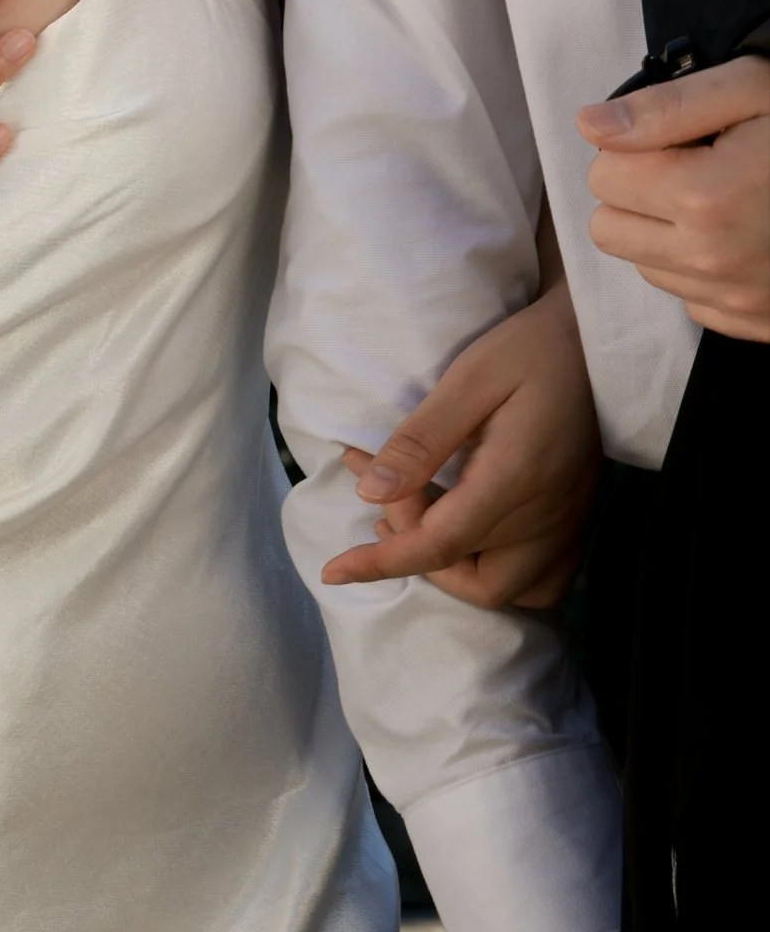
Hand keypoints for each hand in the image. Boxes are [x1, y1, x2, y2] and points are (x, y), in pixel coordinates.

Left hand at [320, 276, 599, 611]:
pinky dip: (500, 572)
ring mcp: (569, 523)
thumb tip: (371, 492)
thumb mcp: (469, 380)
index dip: (382, 563)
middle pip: (477, 583)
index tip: (335, 570)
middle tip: (391, 498)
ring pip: (513, 591)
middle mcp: (548, 517)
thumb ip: (421, 441)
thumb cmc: (529, 350)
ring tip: (422, 519)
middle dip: (420, 555)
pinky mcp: (577, 518)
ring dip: (460, 571)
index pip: (440, 545)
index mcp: (515, 480)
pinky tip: (469, 534)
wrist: (595, 340)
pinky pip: (544, 579)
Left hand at [578, 57, 769, 339]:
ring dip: (665, 232)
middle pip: (608, 226)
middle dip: (638, 193)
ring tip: (726, 200)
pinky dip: (700, 270)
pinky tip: (745, 238)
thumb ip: (667, 106)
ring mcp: (733, 301)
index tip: (684, 138)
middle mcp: (711, 259)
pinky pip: (687, 298)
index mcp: (704, 196)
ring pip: (643, 265)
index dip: (637, 147)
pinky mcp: (752, 325)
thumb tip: (590, 125)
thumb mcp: (754, 90)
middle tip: (696, 166)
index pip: (602, 174)